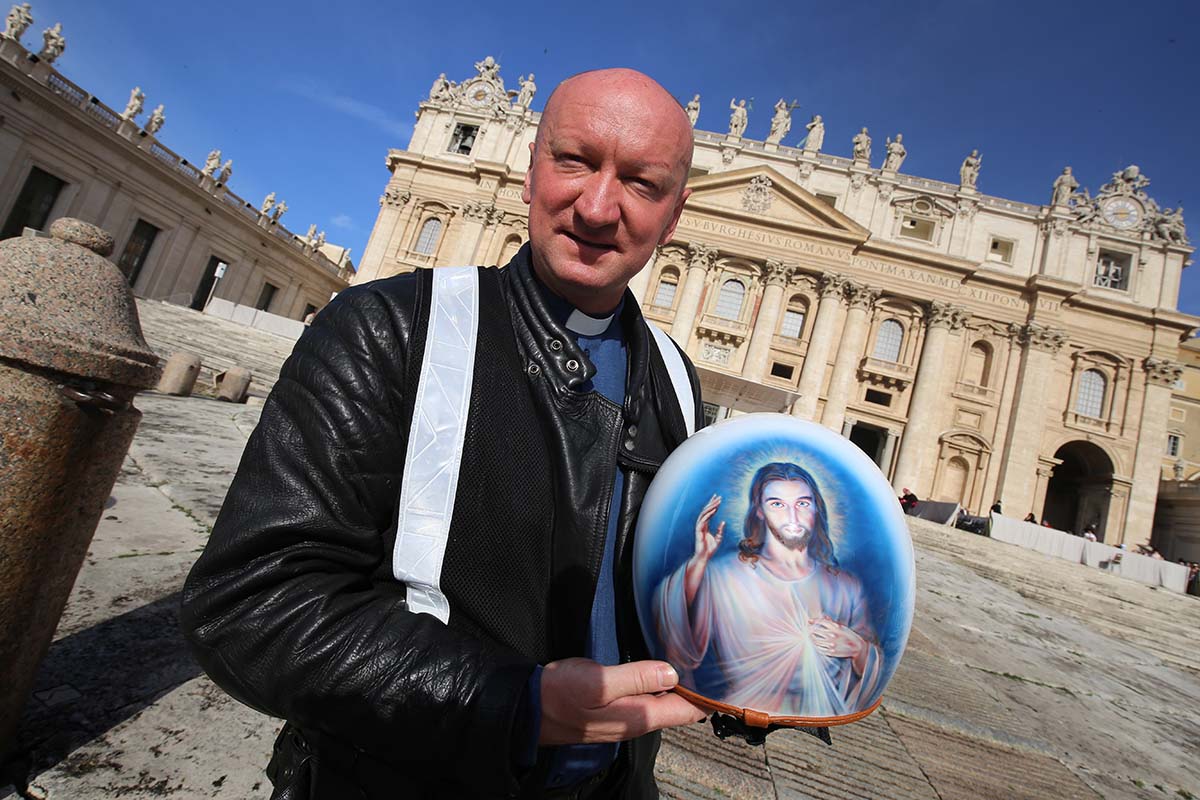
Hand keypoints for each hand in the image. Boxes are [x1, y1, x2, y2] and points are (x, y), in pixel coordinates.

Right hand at [538, 658, 706, 744]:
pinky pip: (647, 698)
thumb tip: (671, 671)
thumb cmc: (559, 695)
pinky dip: (660, 683)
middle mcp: (637, 721)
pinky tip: (662, 666)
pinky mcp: (614, 709)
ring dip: (680, 684)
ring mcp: (625, 716)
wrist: (527, 710)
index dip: (710, 694)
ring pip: (664, 701)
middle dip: (698, 687)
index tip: (728, 674)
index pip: (689, 709)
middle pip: (680, 706)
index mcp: (640, 716)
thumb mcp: (598, 681)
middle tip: (716, 657)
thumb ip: (636, 677)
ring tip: (696, 659)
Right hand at [692, 495, 724, 563]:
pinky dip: (708, 515)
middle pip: (706, 511)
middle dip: (712, 503)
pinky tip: (714, 510)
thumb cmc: (710, 549)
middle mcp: (701, 525)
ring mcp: (699, 527)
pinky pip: (703, 520)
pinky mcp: (698, 531)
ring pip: (704, 514)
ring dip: (710, 507)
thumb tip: (723, 522)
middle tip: (718, 497)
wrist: (704, 557)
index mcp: (705, 526)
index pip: (708, 513)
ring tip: (717, 502)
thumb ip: (720, 530)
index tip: (717, 498)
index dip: (712, 505)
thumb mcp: (718, 539)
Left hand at [810, 617, 865, 662]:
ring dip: (811, 638)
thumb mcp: (842, 627)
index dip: (814, 621)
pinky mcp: (831, 652)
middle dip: (810, 629)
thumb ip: (832, 622)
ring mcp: (831, 644)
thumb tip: (824, 616)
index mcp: (835, 627)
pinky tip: (815, 645)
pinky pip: (819, 649)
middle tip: (807, 630)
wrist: (858, 648)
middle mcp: (832, 635)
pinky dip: (815, 646)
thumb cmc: (849, 636)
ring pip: (815, 640)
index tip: (809, 621)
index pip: (821, 621)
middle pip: (815, 631)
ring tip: (809, 637)